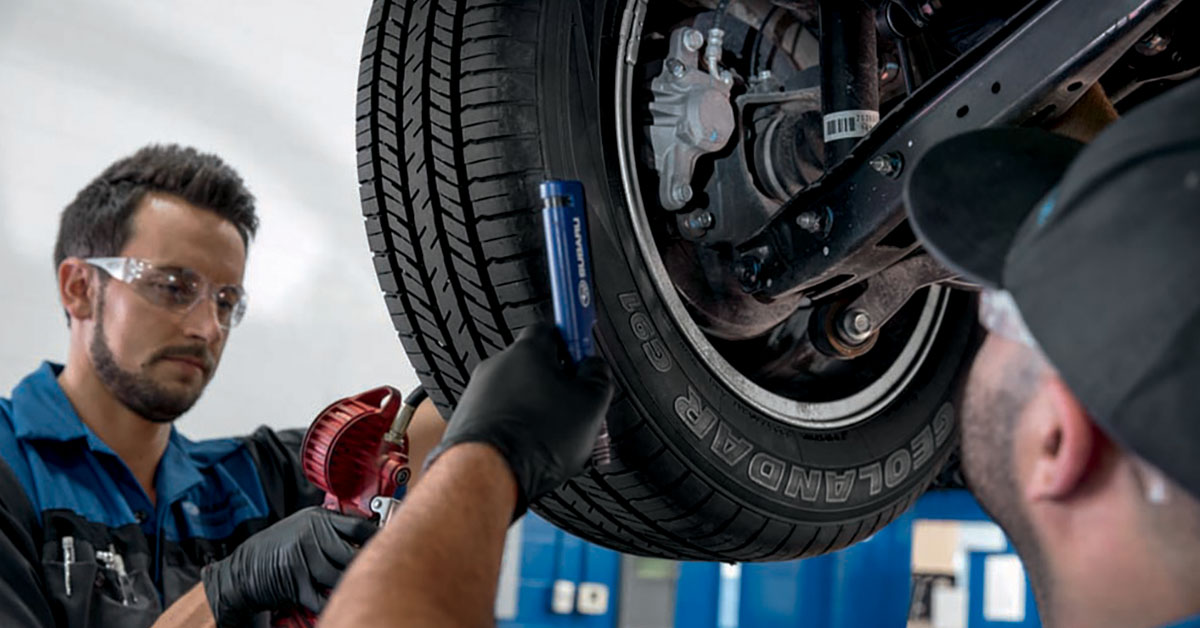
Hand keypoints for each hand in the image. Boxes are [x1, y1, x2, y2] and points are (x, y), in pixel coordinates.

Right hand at [201, 506, 375, 625]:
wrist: (242, 568)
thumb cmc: (278, 547)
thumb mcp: (304, 526)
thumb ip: (332, 529)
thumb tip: (367, 534)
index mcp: (318, 520)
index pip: (358, 526)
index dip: (377, 537)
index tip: (389, 544)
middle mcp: (312, 537)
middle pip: (353, 554)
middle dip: (365, 566)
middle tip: (376, 571)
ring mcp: (303, 560)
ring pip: (339, 577)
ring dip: (350, 585)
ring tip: (359, 587)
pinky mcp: (295, 583)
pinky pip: (322, 597)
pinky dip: (332, 602)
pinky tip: (339, 601)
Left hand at [427, 322, 614, 516]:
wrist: (488, 475)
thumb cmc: (536, 439)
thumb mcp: (591, 405)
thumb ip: (598, 376)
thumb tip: (596, 367)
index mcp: (528, 351)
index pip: (553, 330)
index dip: (573, 347)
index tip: (583, 359)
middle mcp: (497, 366)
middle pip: (535, 367)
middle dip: (556, 387)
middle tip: (575, 412)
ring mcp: (477, 393)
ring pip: (517, 396)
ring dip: (535, 412)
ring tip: (554, 442)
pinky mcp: (466, 421)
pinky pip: (500, 419)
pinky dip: (515, 431)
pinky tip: (530, 453)